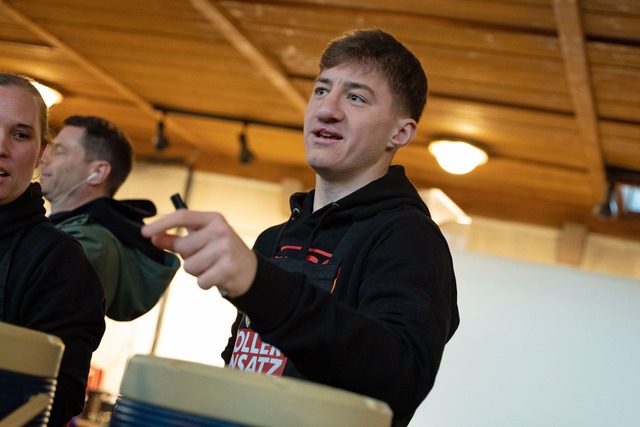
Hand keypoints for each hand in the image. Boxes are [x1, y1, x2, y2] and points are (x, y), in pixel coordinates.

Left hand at [141, 209, 256, 297]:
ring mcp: (225, 249)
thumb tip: (153, 238)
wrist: (251, 270)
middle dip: (188, 257)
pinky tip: (218, 277)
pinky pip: (200, 281)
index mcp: (213, 219)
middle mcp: (220, 230)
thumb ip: (177, 239)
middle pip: (183, 247)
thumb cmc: (221, 252)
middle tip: (205, 257)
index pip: (182, 217)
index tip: (144, 233)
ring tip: (212, 267)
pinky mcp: (228, 268)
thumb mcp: (203, 240)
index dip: (161, 224)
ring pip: (190, 267)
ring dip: (197, 272)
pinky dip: (206, 283)